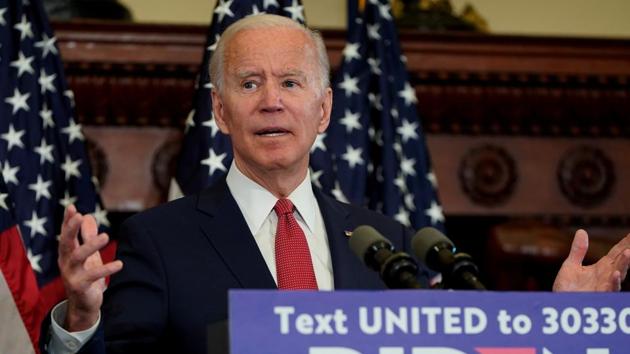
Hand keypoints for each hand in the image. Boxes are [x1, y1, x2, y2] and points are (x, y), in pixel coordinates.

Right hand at [58, 204, 122, 330]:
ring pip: (78, 257)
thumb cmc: (85, 276)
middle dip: (70, 229)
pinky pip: (92, 276)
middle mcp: (66, 263)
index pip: (65, 234)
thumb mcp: (88, 255)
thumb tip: (88, 215)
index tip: (71, 207)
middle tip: (80, 216)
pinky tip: (119, 264)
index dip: (67, 221)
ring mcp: (71, 275)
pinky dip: (106, 269)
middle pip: (65, 243)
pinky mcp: (80, 287)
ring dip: (91, 246)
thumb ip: (87, 236)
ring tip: (106, 236)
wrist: (84, 305)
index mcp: (67, 254)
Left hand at [553, 229, 629, 291]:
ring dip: (624, 265)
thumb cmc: (567, 287)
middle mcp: (606, 276)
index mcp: (602, 267)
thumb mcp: (571, 264)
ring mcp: (604, 286)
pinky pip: (609, 289)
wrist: (560, 304)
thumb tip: (582, 231)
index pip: (617, 253)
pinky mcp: (599, 296)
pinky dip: (613, 282)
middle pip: (621, 262)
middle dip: (628, 252)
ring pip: (618, 275)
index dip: (626, 243)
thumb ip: (578, 250)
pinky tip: (615, 274)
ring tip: (628, 253)